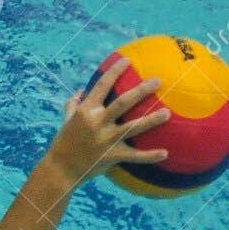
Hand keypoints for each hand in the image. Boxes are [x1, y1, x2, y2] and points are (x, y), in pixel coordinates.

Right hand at [44, 58, 171, 185]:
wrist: (61, 169)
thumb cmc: (63, 142)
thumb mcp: (66, 120)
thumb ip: (73, 104)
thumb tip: (81, 90)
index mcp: (86, 110)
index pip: (102, 85)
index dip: (115, 71)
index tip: (127, 60)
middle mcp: (97, 122)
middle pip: (123, 103)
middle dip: (141, 90)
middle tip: (157, 81)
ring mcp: (105, 139)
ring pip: (132, 127)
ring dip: (151, 120)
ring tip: (168, 113)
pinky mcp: (112, 155)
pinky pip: (134, 156)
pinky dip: (150, 155)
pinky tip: (165, 153)